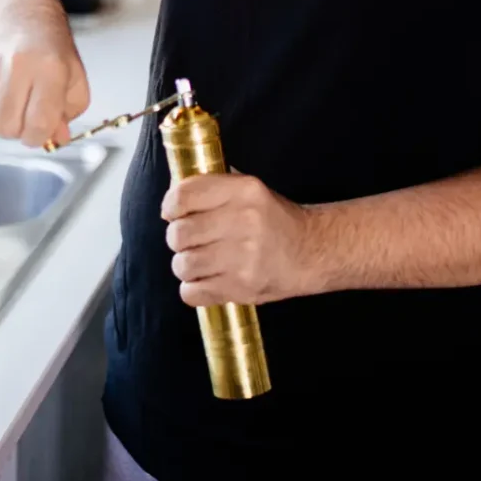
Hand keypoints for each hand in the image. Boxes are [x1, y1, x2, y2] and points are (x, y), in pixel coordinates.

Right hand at [0, 15, 89, 147]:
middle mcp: (16, 64)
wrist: (25, 21)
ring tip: (12, 111)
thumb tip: (54, 140)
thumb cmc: (53, 56)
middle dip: (21, 131)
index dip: (41, 136)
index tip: (43, 129)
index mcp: (50, 67)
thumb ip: (67, 117)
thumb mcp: (75, 83)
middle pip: (10, 127)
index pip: (38, 123)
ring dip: (0, 128)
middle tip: (28, 115)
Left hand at [162, 173, 315, 306]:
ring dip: (184, 265)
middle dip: (177, 239)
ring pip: (182, 265)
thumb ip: (213, 186)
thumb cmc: (272, 219)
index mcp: (243, 190)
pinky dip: (192, 289)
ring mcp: (243, 257)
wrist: (310, 251)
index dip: (170, 206)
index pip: (184, 195)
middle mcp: (243, 221)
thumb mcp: (249, 189)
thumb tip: (173, 191)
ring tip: (198, 262)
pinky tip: (206, 280)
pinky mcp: (242, 288)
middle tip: (188, 240)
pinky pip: (193, 293)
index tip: (172, 213)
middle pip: (179, 234)